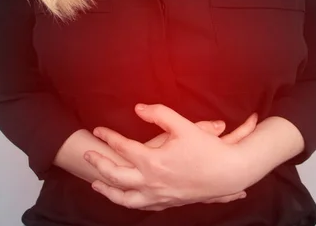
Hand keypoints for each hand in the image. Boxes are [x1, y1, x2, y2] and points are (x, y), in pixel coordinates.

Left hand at [84, 105, 257, 210]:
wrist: (228, 174)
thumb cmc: (207, 149)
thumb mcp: (184, 125)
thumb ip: (160, 114)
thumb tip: (138, 108)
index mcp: (154, 161)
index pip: (122, 147)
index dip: (108, 137)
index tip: (98, 129)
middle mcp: (151, 181)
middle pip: (115, 175)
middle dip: (98, 164)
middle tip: (87, 155)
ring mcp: (158, 195)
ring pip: (124, 197)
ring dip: (107, 190)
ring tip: (96, 183)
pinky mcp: (167, 202)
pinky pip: (140, 206)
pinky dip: (127, 202)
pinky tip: (124, 197)